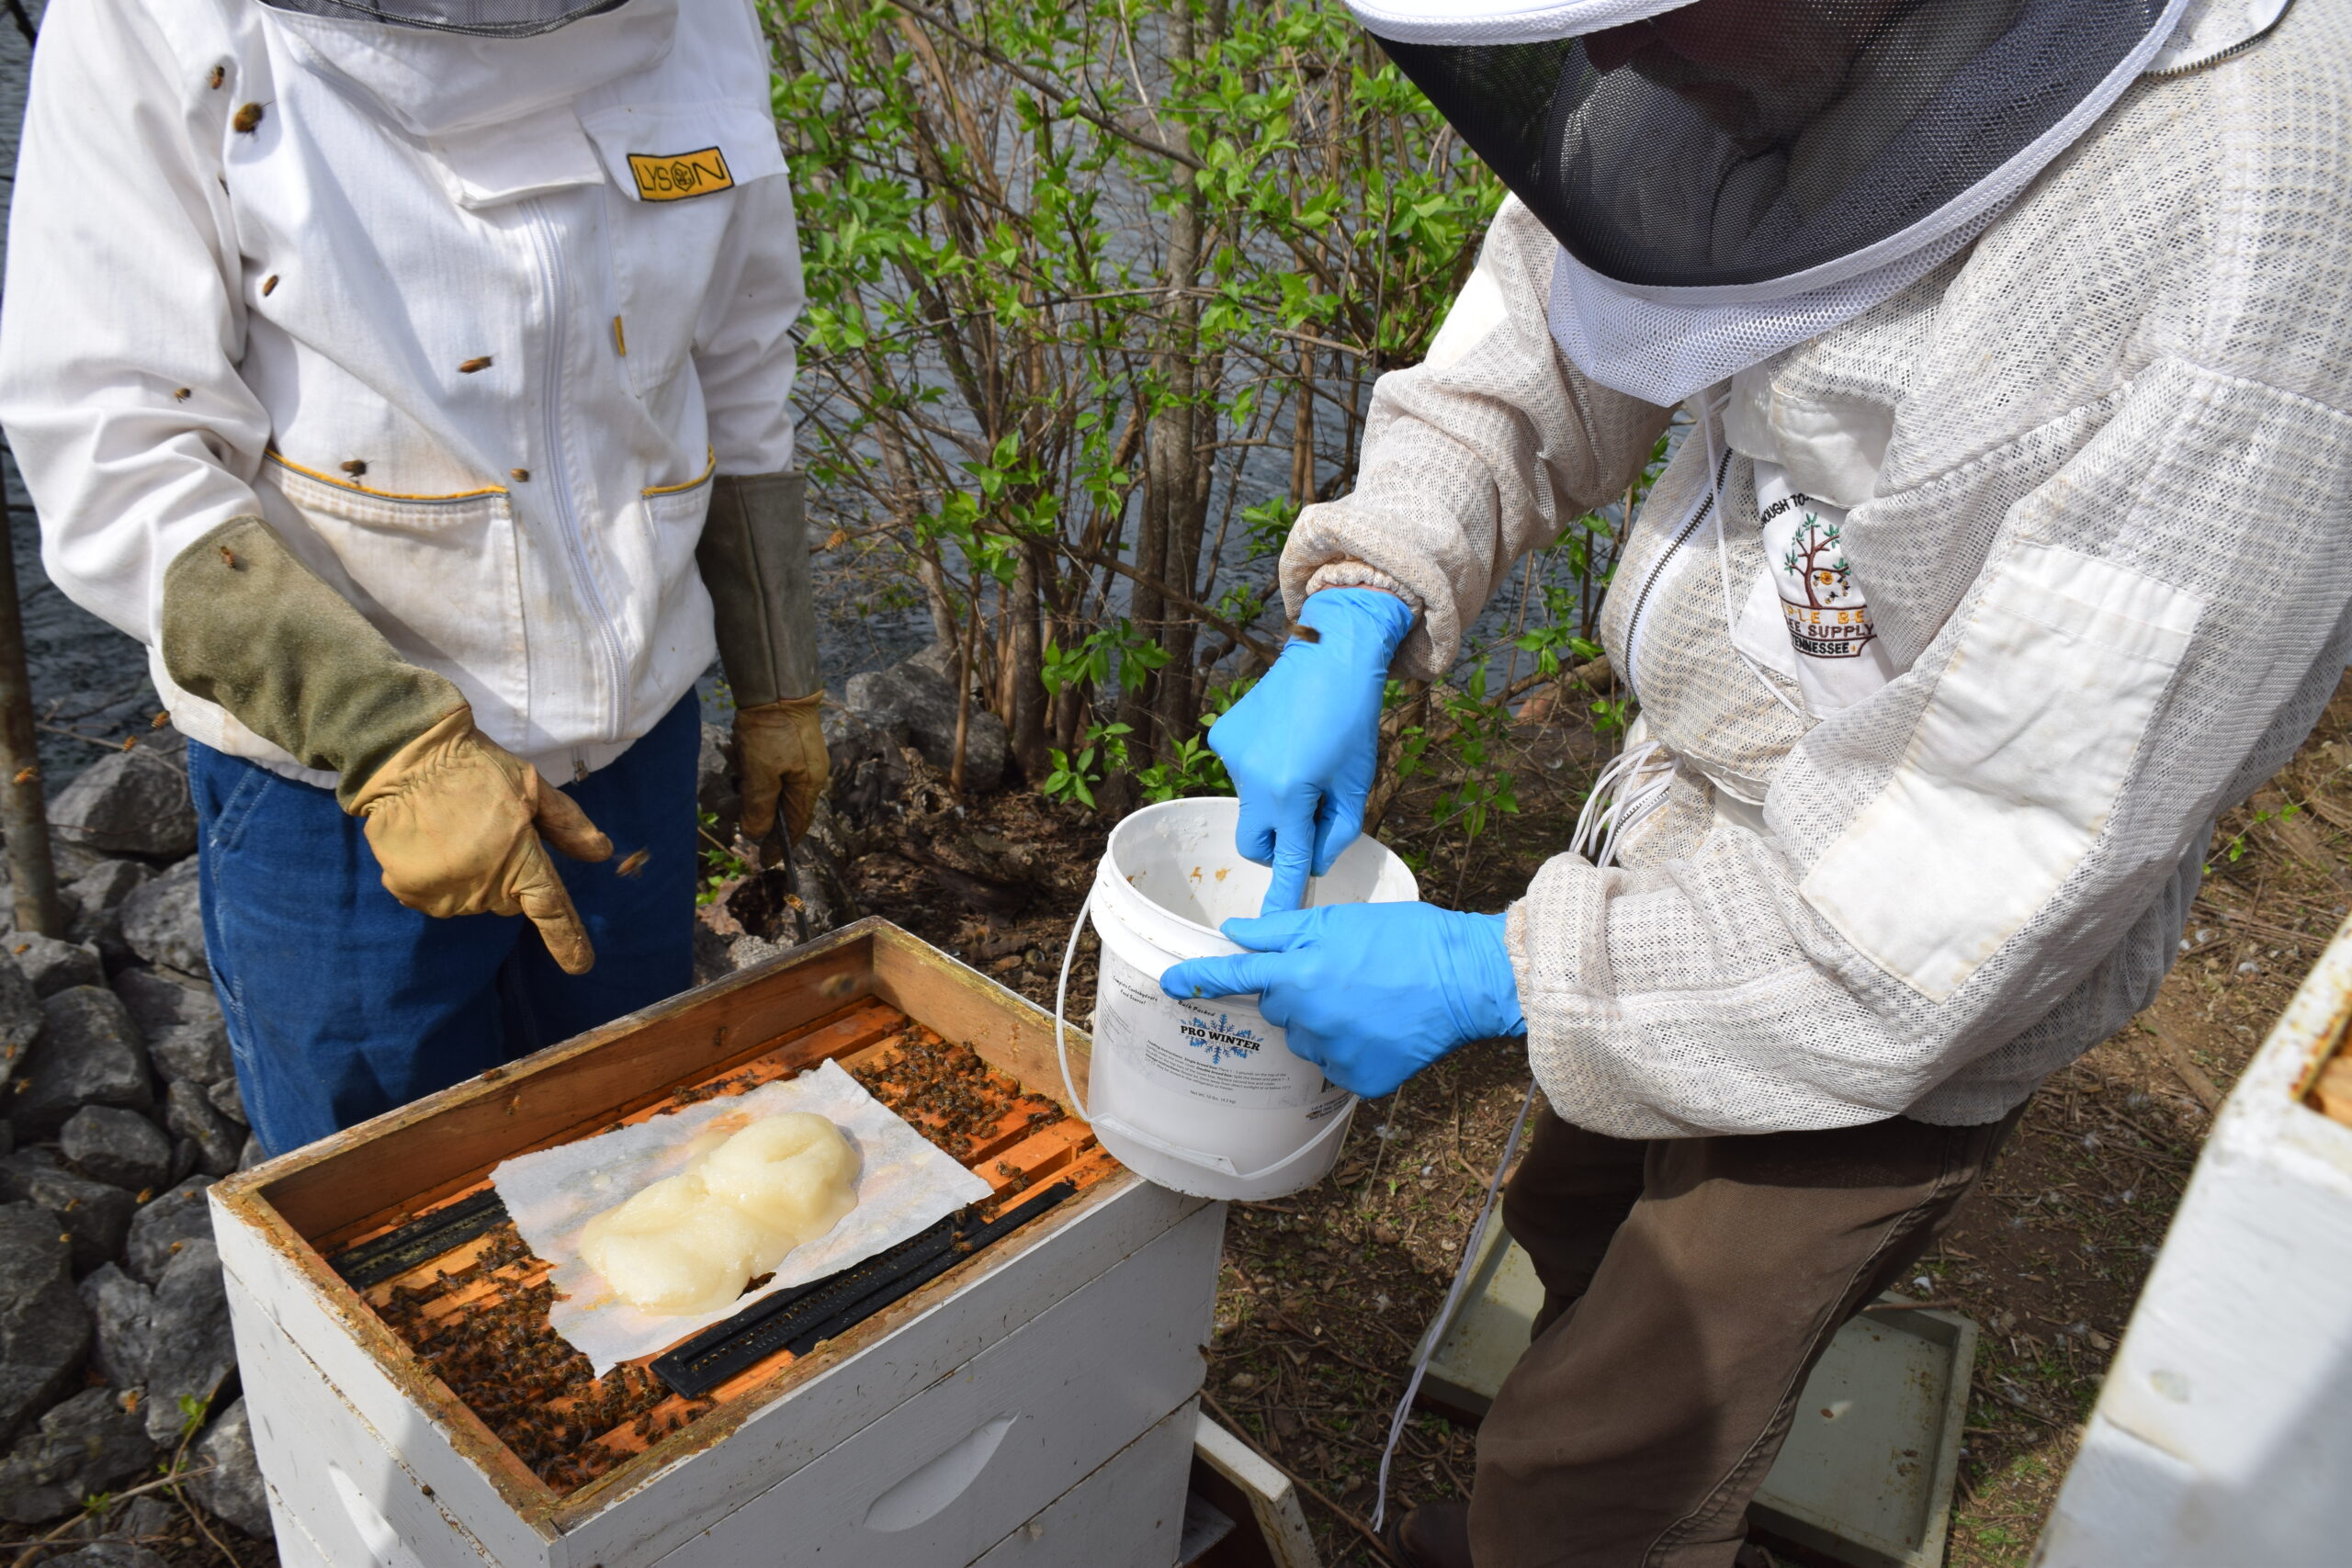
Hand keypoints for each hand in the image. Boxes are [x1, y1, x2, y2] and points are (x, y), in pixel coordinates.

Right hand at [350, 708, 612, 973]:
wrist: (406, 758)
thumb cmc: (476, 767)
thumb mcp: (532, 786)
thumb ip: (567, 824)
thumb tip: (602, 853)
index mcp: (520, 858)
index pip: (551, 909)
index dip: (568, 939)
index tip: (582, 965)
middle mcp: (484, 884)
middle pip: (508, 902)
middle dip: (507, 877)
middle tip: (490, 834)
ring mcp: (445, 891)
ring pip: (472, 902)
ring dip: (471, 879)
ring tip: (456, 834)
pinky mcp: (410, 891)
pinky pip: (435, 899)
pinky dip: (437, 880)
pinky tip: (431, 844)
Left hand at [735, 693, 829, 858]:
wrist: (777, 686)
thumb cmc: (771, 731)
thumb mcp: (760, 773)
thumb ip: (758, 807)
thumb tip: (756, 835)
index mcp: (808, 786)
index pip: (796, 826)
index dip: (780, 845)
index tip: (766, 861)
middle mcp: (809, 775)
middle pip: (781, 806)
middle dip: (754, 806)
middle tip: (732, 803)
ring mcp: (800, 759)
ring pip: (771, 785)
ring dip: (749, 780)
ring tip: (735, 760)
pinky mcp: (788, 744)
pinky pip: (767, 766)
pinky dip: (750, 764)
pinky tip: (737, 750)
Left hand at [1157, 901, 1523, 1099]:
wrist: (1470, 979)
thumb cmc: (1409, 939)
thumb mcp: (1341, 920)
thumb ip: (1282, 930)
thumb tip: (1235, 933)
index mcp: (1300, 973)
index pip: (1235, 976)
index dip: (1200, 979)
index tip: (1170, 983)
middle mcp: (1309, 1018)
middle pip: (1279, 1010)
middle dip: (1297, 993)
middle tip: (1341, 974)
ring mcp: (1335, 1053)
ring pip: (1308, 1038)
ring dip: (1325, 1022)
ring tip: (1369, 1000)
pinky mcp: (1361, 1078)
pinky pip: (1338, 1065)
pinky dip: (1352, 1049)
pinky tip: (1380, 1028)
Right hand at [1210, 587, 1413, 912]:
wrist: (1330, 654)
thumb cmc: (1353, 719)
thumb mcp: (1358, 783)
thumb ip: (1337, 831)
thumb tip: (1313, 860)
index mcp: (1292, 792)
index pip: (1288, 858)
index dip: (1281, 894)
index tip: (1271, 924)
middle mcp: (1253, 778)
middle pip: (1253, 843)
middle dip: (1276, 843)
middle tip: (1308, 818)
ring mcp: (1231, 756)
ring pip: (1250, 804)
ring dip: (1274, 797)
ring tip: (1302, 758)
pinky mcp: (1223, 737)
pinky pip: (1241, 773)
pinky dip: (1262, 769)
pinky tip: (1284, 739)